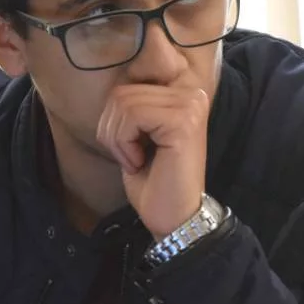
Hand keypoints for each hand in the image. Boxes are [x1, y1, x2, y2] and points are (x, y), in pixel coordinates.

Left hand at [96, 83, 209, 238]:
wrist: (174, 218)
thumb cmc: (153, 181)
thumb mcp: (136, 135)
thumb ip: (129, 106)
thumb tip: (111, 87)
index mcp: (182, 93)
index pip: (125, 85)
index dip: (115, 121)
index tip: (132, 148)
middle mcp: (192, 93)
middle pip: (121, 93)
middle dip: (113, 131)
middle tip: (132, 158)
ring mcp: (190, 105)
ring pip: (123, 103)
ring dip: (118, 140)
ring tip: (136, 161)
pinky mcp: (183, 121)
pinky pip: (132, 116)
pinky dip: (124, 144)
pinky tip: (140, 162)